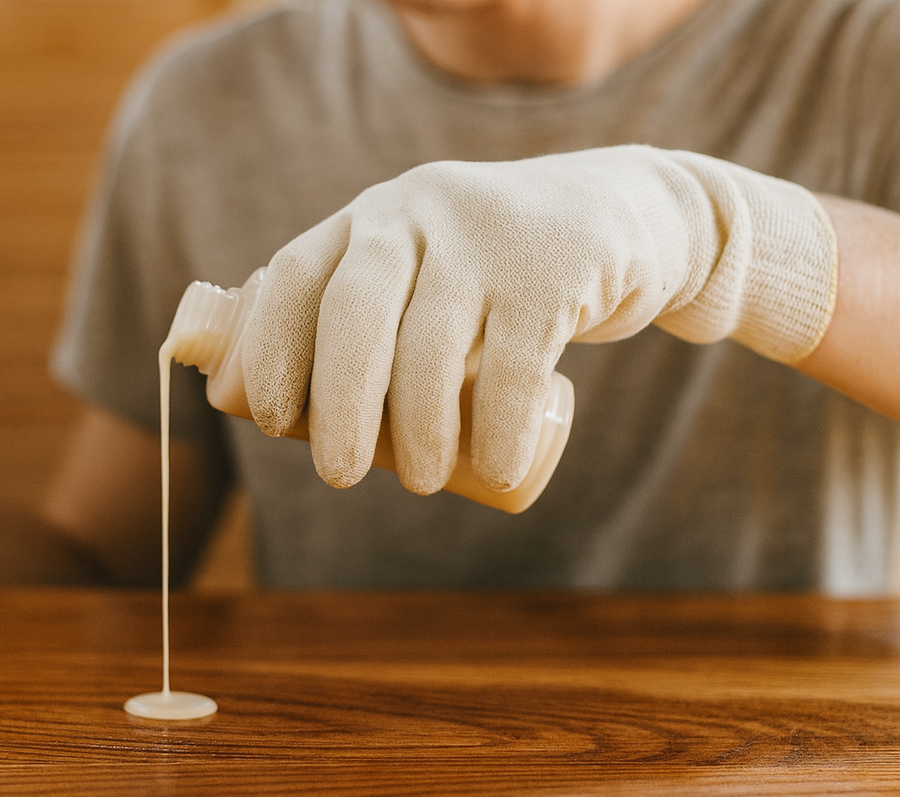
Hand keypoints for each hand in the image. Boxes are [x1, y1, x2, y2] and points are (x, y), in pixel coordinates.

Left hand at [241, 145, 836, 494]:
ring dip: (418, 431)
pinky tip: (495, 470)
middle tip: (336, 477)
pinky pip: (515, 365)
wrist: (628, 216)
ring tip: (419, 483)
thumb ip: (364, 313)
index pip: (295, 275)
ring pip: (432, 346)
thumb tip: (284, 416)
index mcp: (370, 217)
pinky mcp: (556, 265)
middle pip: (354, 312)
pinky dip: (499, 431)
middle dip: (338, 404)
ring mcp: (487, 234)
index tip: (273, 423)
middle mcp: (417, 210)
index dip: (271, 351)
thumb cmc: (496, 274)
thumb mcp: (424, 267)